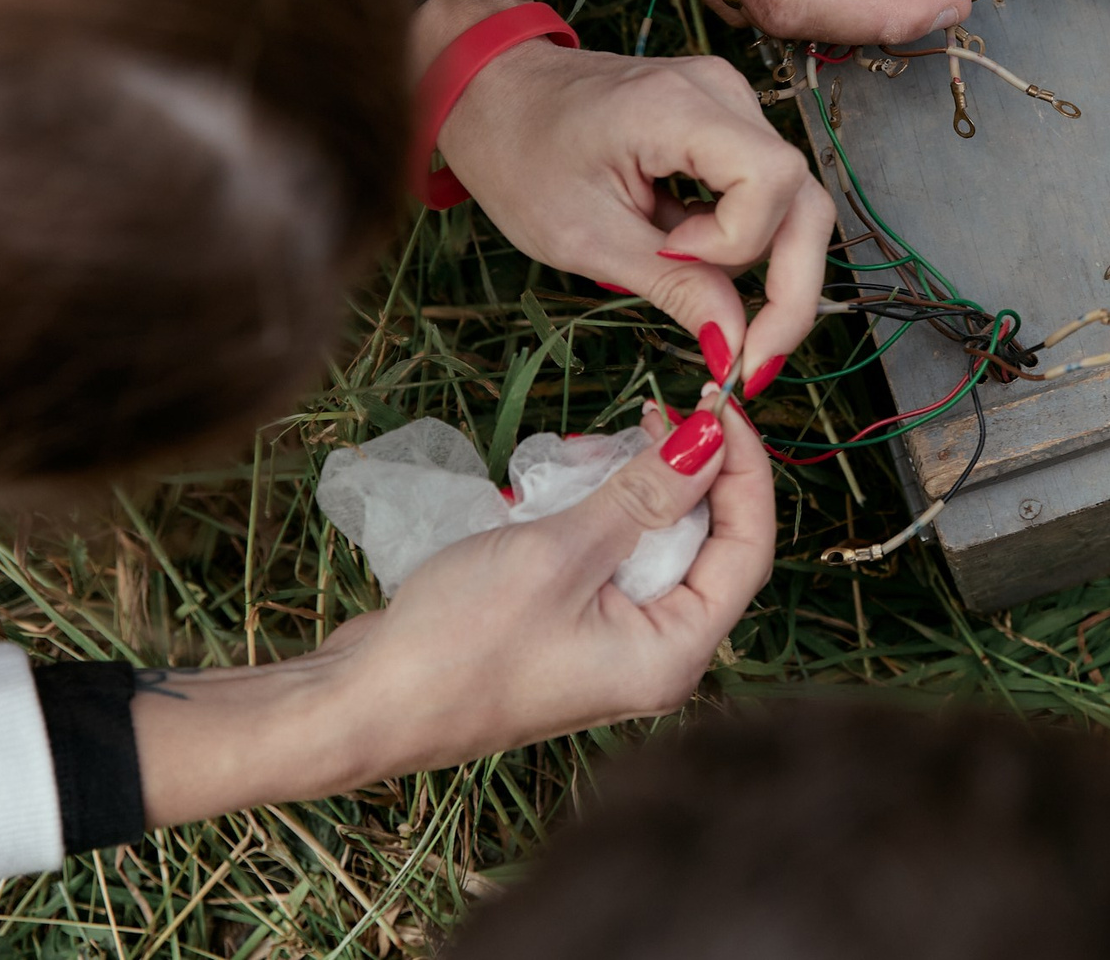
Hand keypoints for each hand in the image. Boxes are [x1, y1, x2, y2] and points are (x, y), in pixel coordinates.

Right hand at [135, 399, 771, 824]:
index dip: (744, 470)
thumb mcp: (559, 554)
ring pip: (656, 544)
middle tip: (651, 409)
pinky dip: (599, 512)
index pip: (747, 549)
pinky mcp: (573, 628)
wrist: (362, 704)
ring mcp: (613, 645)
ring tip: (595, 444)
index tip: (719, 404)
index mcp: (674, 654)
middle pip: (708, 544)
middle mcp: (657, 655)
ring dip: (635, 486)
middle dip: (685, 472)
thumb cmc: (459, 643)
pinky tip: (565, 479)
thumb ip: (643, 497)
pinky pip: (611, 557)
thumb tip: (710, 443)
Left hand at [416, 0, 831, 388]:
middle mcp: (721, 92)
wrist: (493, 94)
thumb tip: (735, 346)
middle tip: (752, 359)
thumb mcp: (584, 238)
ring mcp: (730, 101)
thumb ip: (672, 287)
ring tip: (707, 301)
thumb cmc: (520, 153)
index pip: (772, 179)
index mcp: (678, 107)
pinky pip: (764, 190)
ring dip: (765, 266)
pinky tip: (693, 256)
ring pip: (794, 200)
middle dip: (788, 288)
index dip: (739, 242)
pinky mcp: (726, 120)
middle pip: (802, 198)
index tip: (671, 258)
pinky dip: (744, 239)